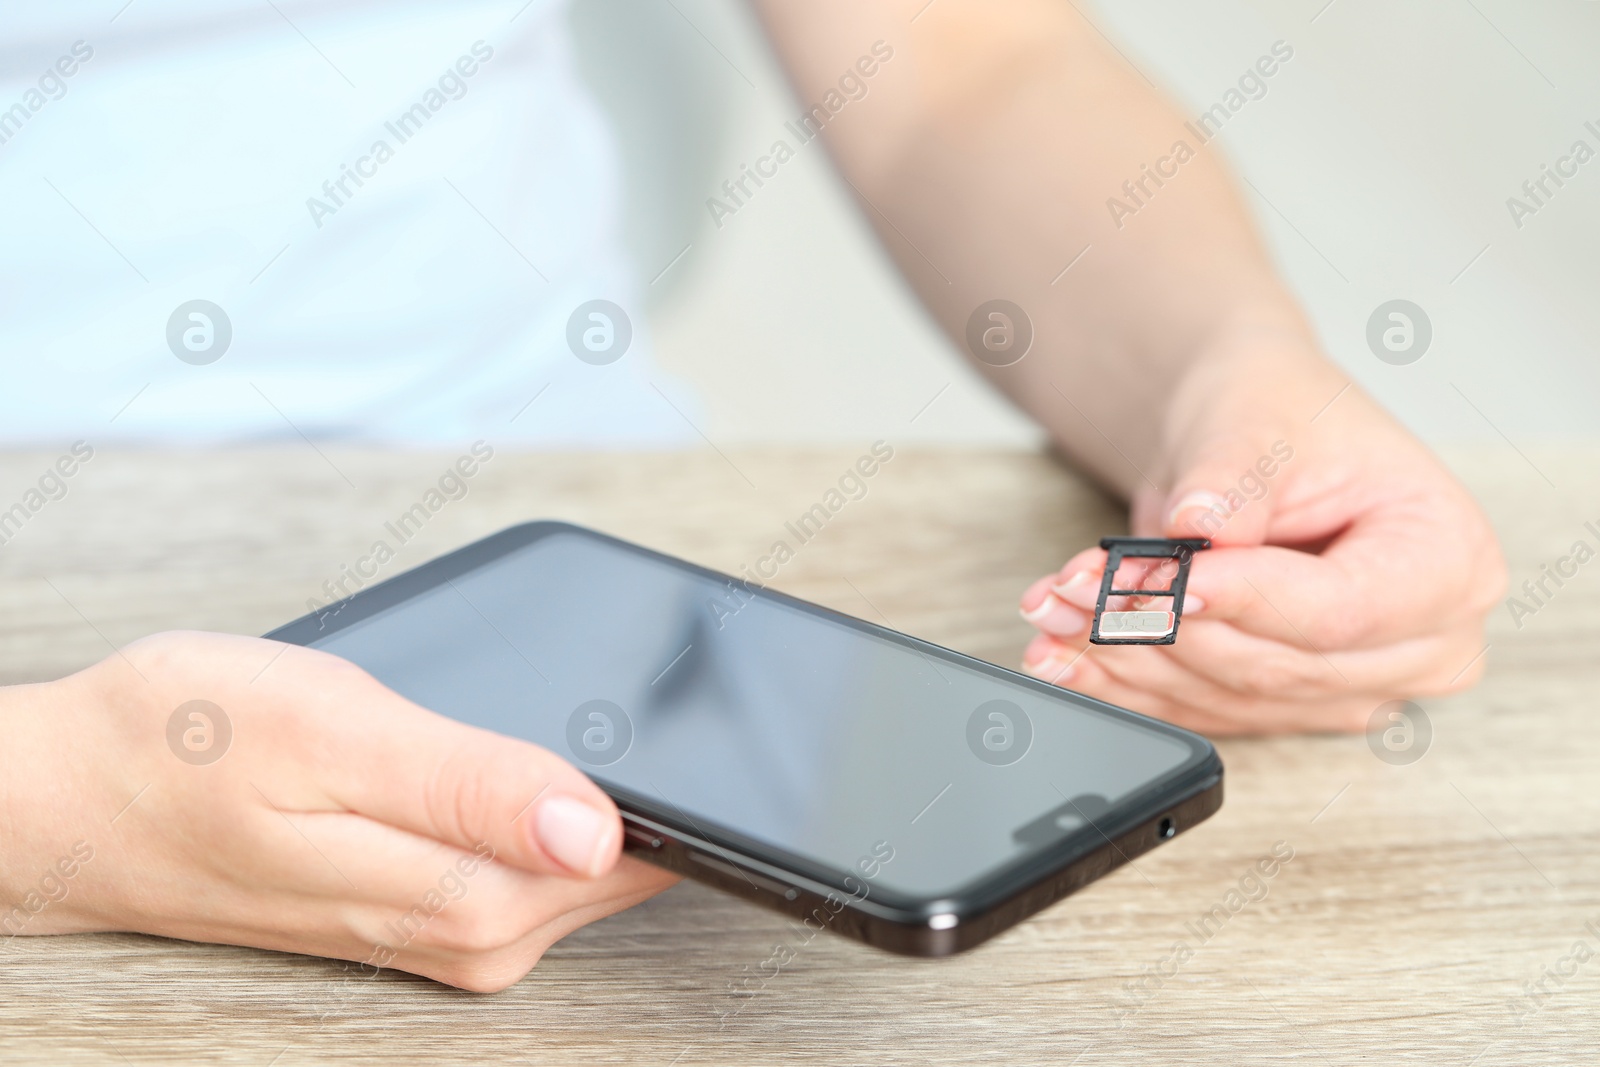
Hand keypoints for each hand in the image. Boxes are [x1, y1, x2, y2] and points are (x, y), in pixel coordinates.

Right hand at [0, 631, 675, 990]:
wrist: (70, 797)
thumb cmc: (181, 749)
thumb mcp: (330, 737)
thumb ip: (470, 787)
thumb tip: (593, 830)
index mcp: (457, 895)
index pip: (632, 864)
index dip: (686, 801)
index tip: (722, 736)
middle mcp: (463, 932)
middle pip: (618, 870)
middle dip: (661, 796)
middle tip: (687, 707)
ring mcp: (440, 927)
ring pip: (575, 869)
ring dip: (612, 806)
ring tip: (630, 732)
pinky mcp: (417, 907)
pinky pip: (525, 866)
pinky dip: (553, 817)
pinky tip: (551, 774)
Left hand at [1017, 341, 1507, 734]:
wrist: (1248, 435)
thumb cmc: (1278, 414)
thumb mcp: (1255, 422)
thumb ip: (1232, 483)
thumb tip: (1198, 529)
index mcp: (1450, 562)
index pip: (1340, 611)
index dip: (1245, 601)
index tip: (1167, 581)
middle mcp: (1423, 643)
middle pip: (1278, 666)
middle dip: (1161, 628)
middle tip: (1077, 590)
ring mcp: (1358, 686)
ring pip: (1228, 698)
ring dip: (1125, 659)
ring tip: (1055, 608)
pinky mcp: (1292, 706)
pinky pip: (1201, 712)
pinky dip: (1123, 684)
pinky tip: (1062, 654)